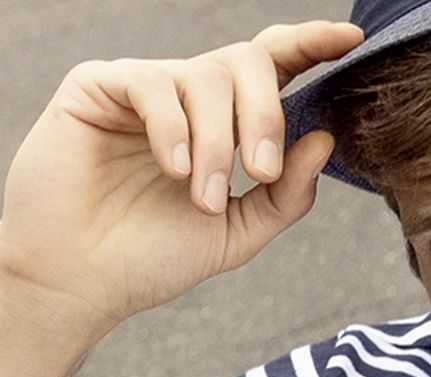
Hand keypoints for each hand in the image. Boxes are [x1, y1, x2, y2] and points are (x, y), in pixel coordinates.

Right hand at [0, 20, 363, 339]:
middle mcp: (186, 97)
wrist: (80, 282)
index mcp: (222, 124)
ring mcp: (143, 87)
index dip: (310, 45)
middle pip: (247, 62)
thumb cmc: (151, 259)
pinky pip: (154, 84)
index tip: (350, 40)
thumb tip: (325, 139)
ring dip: (217, 144)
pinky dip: (174, 129)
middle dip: (266, 114)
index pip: (271, 67)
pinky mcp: (97, 86)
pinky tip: (172, 170)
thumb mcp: (236, 234)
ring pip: (206, 77)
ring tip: (201, 199)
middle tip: (261, 172)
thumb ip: (286, 195)